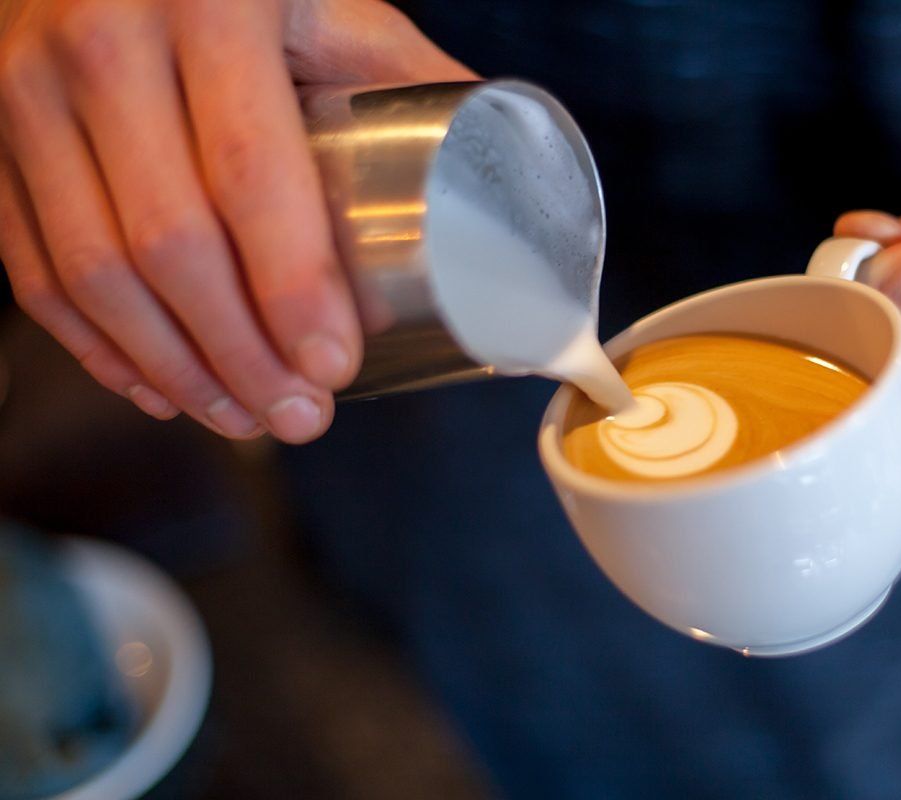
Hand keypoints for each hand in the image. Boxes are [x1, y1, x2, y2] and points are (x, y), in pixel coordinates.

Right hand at [0, 0, 474, 441]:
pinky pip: (31, 266)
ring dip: (175, 370)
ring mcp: (26, 89)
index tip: (333, 365)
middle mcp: (102, 40)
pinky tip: (159, 386)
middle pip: (166, 243)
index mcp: (209, 5)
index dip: (292, 288)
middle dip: (240, 356)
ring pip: (91, 271)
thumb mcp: (332, 3)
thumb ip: (407, 75)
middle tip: (300, 415)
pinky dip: (97, 347)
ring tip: (245, 417)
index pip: (249, 173)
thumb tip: (509, 175)